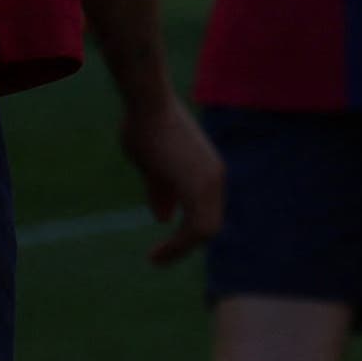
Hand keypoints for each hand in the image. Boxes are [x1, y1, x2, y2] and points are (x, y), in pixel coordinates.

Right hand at [120, 91, 225, 265]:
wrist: (147, 101)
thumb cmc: (145, 124)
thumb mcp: (151, 164)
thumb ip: (161, 190)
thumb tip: (162, 217)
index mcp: (207, 171)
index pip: (206, 210)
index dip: (188, 229)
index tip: (168, 241)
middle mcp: (215, 178)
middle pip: (209, 224)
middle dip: (186, 243)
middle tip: (162, 256)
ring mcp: (210, 182)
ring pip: (204, 230)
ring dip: (180, 248)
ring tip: (156, 259)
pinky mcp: (199, 188)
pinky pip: (194, 230)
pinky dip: (177, 245)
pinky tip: (156, 254)